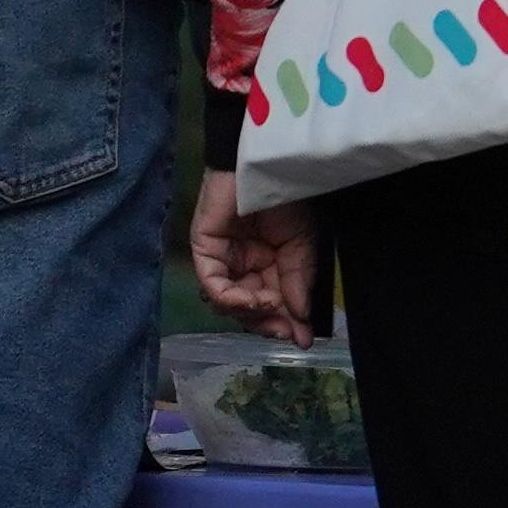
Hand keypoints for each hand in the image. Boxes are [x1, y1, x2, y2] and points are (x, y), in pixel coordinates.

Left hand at [189, 170, 321, 347]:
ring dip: (251, 312)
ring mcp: (220, 261)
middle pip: (248, 309)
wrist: (267, 167)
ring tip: (271, 305)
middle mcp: (241, 267)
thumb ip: (299, 283)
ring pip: (228, 304)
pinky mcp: (204, 251)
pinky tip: (253, 299)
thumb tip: (301, 320)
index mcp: (267, 265)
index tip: (303, 340)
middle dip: (267, 324)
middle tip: (286, 332)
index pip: (272, 303)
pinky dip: (231, 299)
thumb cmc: (288, 199)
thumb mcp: (303, 247)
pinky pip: (213, 286)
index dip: (286, 323)